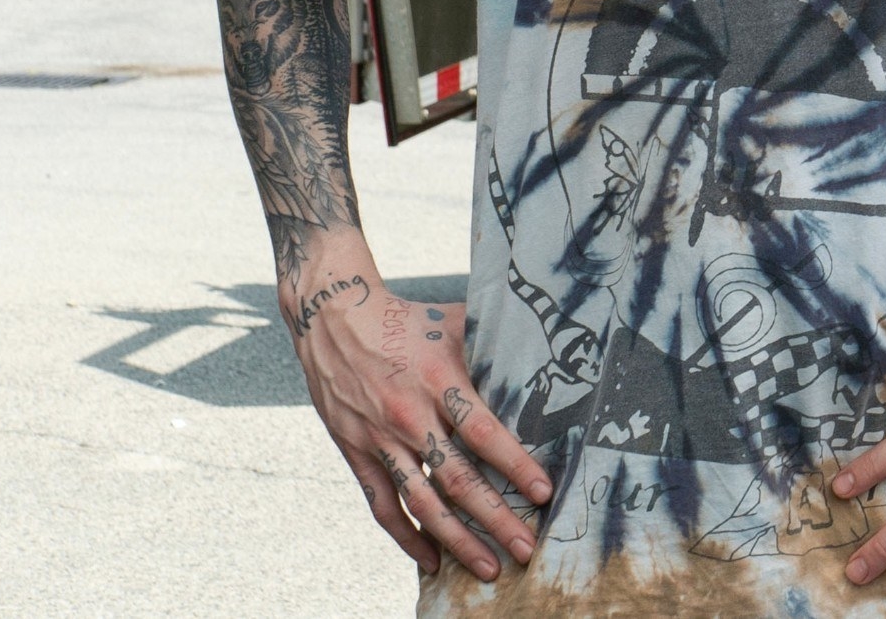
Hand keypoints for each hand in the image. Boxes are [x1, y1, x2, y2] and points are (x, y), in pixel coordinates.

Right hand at [279, 235, 552, 580]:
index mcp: (440, 380)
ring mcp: (379, 438)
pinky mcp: (356, 452)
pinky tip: (431, 560)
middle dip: (494, 518)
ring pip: (421, 502)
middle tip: (525, 549)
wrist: (335, 318)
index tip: (543, 492)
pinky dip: (406, 536)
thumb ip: (496, 348)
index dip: (514, 464)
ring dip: (455, 540)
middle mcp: (409, 415)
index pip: (483, 432)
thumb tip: (551, 354)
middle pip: (456, 479)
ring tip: (486, 567)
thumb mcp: (458, 323)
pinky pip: (383, 504)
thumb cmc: (410, 320)